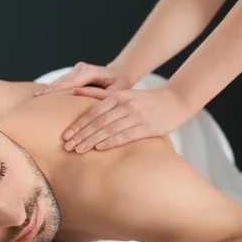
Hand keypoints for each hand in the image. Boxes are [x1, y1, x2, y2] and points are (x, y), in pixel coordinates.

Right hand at [34, 62, 132, 95]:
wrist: (120, 74)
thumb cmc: (120, 84)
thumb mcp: (117, 91)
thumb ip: (102, 95)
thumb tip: (82, 96)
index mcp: (90, 71)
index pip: (69, 82)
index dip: (55, 89)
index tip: (41, 95)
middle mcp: (80, 68)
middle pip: (61, 81)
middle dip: (48, 90)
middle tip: (32, 99)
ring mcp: (76, 69)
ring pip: (59, 81)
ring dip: (49, 90)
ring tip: (34, 98)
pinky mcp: (73, 73)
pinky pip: (61, 82)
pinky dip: (54, 89)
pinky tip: (43, 96)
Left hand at [63, 86, 190, 151]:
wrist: (176, 100)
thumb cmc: (145, 100)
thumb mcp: (123, 93)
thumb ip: (99, 95)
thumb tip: (75, 91)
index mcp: (117, 96)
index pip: (92, 112)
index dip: (78, 125)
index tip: (65, 136)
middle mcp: (125, 105)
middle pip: (97, 122)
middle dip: (80, 135)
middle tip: (67, 147)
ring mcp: (136, 116)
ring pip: (108, 130)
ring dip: (91, 140)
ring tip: (78, 150)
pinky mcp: (147, 127)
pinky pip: (125, 135)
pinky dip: (111, 142)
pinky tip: (99, 148)